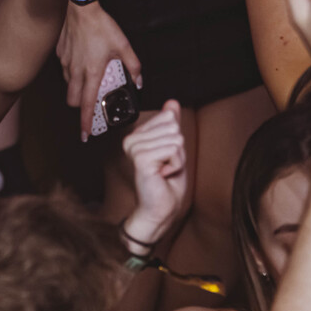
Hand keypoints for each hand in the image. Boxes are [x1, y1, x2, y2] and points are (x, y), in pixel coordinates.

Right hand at [58, 0, 141, 140]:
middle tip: (89, 103)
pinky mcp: (60, 53)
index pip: (86, 104)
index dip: (85, 122)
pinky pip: (64, 68)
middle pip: (72, 100)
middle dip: (79, 106)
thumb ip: (133, 66)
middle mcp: (76, 71)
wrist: (81, 8)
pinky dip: (72, 71)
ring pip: (68, 84)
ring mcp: (65, 62)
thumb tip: (139, 81)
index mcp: (92, 73)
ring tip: (88, 78)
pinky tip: (82, 59)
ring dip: (76, 88)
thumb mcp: (123, 46)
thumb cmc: (101, 26)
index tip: (86, 134)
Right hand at [121, 101, 187, 245]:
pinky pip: (173, 150)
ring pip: (175, 139)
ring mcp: (134, 148)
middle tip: (166, 167)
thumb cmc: (167, 183)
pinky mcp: (140, 158)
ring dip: (177, 159)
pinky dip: (176, 165)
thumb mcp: (174, 148)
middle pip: (173, 128)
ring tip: (165, 172)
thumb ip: (170, 124)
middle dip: (178, 150)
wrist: (161, 208)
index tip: (166, 158)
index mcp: (137, 135)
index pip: (168, 118)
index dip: (176, 141)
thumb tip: (171, 102)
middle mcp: (132, 139)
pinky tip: (163, 175)